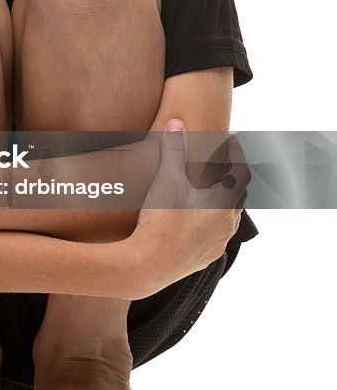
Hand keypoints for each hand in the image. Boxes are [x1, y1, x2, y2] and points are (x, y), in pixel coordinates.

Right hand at [130, 121, 250, 297]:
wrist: (147, 265)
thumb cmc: (159, 222)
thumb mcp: (166, 180)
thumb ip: (173, 150)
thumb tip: (177, 124)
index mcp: (223, 203)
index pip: (242, 172)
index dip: (238, 153)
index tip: (231, 140)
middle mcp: (227, 224)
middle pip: (239, 193)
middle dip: (232, 174)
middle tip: (222, 160)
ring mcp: (218, 243)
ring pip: (230, 215)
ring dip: (224, 198)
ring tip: (210, 187)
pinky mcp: (207, 256)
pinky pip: (218, 233)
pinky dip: (213, 218)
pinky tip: (198, 216)